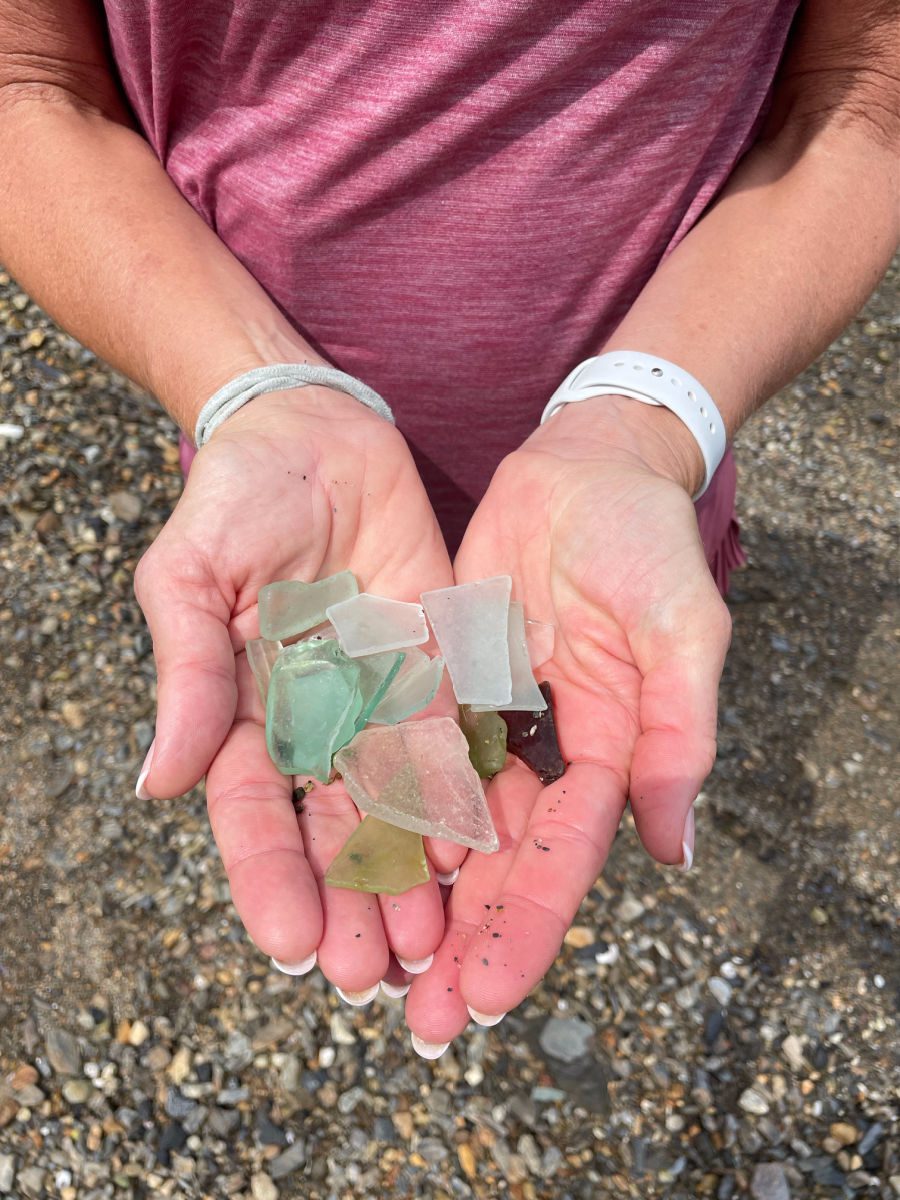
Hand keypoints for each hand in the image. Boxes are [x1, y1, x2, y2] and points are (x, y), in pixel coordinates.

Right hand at [134, 388, 461, 993]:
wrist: (313, 434)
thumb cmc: (234, 498)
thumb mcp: (192, 579)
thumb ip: (187, 675)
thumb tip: (159, 782)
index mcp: (244, 712)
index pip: (254, 813)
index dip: (269, 879)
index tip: (292, 944)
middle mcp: (313, 722)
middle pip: (330, 829)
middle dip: (349, 902)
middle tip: (371, 975)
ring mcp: (376, 698)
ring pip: (396, 804)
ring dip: (412, 874)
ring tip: (432, 942)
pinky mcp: (432, 665)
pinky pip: (453, 739)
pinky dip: (466, 797)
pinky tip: (482, 851)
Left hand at [405, 395, 730, 1047]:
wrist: (585, 467)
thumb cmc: (645, 542)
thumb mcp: (679, 629)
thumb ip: (679, 734)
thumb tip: (674, 852)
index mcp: (609, 750)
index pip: (561, 854)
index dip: (528, 922)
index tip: (490, 994)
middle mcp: (545, 750)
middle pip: (499, 862)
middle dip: (464, 940)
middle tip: (422, 1023)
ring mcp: (491, 718)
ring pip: (448, 823)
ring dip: (417, 897)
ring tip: (375, 971)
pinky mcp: (442, 679)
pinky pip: (408, 754)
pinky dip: (383, 809)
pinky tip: (347, 862)